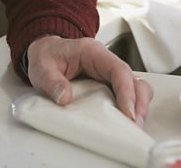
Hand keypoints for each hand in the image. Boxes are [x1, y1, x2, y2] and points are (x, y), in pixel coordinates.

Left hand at [26, 35, 152, 127]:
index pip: (119, 70)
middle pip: (134, 81)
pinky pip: (127, 96)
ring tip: (132, 128)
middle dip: (138, 105)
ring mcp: (109, 75)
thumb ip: (51, 81)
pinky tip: (124, 124)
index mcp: (93, 52)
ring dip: (138, 109)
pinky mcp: (109, 86)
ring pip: (136, 89)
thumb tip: (64, 97)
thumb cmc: (47, 56)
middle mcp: (106, 62)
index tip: (127, 113)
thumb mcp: (42, 67)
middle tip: (134, 126)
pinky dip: (130, 110)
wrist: (45, 52)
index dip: (127, 92)